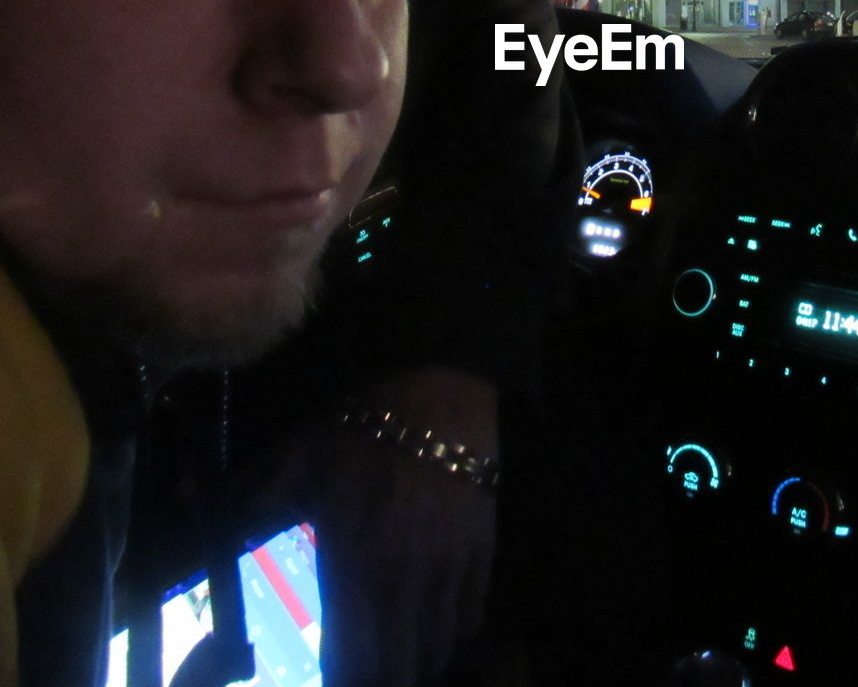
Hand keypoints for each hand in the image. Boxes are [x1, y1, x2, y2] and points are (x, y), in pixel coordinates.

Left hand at [268, 366, 499, 686]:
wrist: (442, 396)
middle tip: (360, 673)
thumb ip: (247, 491)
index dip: (338, 684)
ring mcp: (448, 570)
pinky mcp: (481, 555)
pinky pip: (469, 619)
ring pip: (435, 651)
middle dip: (379, 679)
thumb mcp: (298, 455)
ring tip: (394, 658)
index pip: (348, 660)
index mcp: (352, 562)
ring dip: (413, 662)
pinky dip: (449, 634)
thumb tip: (180, 497)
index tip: (327, 685)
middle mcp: (403, 579)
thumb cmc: (364, 429)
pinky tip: (432, 629)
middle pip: (397, 668)